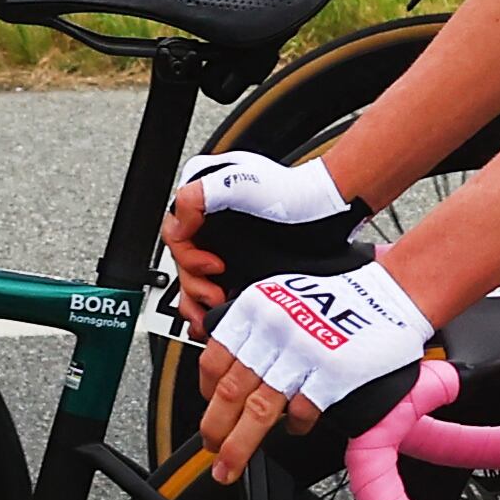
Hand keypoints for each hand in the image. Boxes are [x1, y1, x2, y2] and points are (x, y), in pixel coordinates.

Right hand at [164, 151, 350, 328]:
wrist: (325, 207)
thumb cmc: (290, 191)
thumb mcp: (239, 182)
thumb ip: (196, 198)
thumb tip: (177, 229)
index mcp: (201, 205)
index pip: (175, 239)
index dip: (188, 258)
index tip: (214, 267)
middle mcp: (210, 228)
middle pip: (183, 266)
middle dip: (196, 286)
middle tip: (216, 295)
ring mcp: (225, 249)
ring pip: (195, 284)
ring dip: (198, 303)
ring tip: (213, 311)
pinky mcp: (241, 268)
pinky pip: (215, 292)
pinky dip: (211, 309)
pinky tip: (216, 317)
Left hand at [197, 261, 431, 481]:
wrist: (390, 293)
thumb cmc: (339, 299)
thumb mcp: (282, 297)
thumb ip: (255, 328)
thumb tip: (230, 368)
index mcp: (256, 309)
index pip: (214, 360)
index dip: (205, 393)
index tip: (208, 408)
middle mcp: (274, 330)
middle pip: (230, 392)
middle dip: (214, 429)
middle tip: (211, 450)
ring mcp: (303, 354)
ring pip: (258, 411)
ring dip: (239, 445)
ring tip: (230, 464)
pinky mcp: (332, 374)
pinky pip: (301, 411)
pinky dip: (293, 426)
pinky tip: (293, 429)